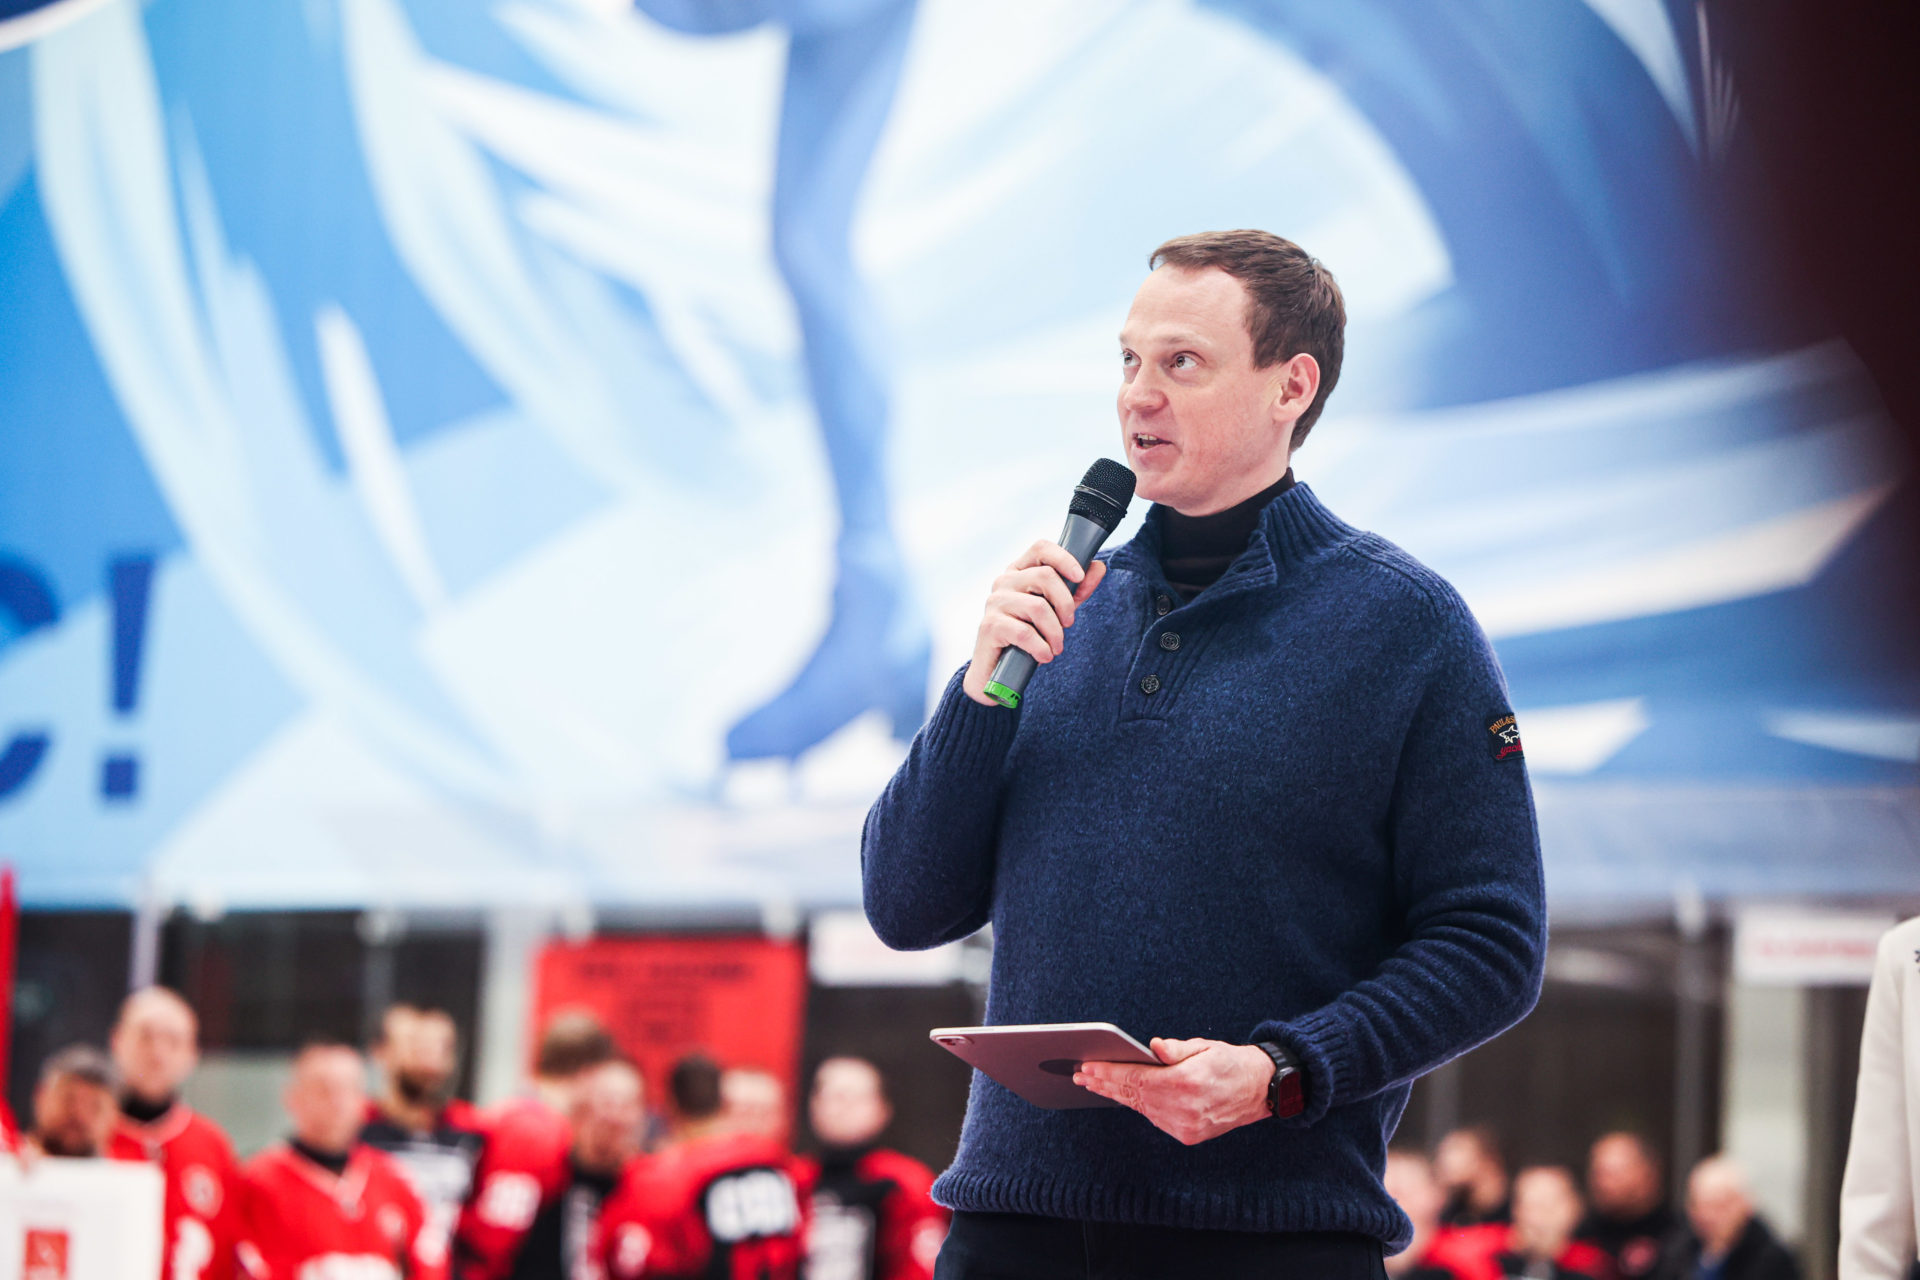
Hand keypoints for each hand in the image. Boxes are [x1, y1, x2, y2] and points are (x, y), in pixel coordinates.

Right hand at [962, 541, 1107, 704]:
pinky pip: (1025, 633)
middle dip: (1066, 603)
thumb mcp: (1056, 611)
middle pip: (1045, 576)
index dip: (1064, 558)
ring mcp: (995, 603)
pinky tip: (1044, 656)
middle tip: (1068, 624)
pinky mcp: (990, 626)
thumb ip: (1076, 591)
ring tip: (1056, 648)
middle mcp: (1004, 582)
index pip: (1041, 548)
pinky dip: (1042, 648)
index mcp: (1019, 572)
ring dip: (1055, 632)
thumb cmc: (1027, 637)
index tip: (1080, 576)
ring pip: (1038, 607)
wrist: (996, 672)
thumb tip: (1099, 567)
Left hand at [1073, 1038, 1272, 1145]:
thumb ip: (1177, 1049)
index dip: (1108, 1073)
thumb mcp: (1206, 1046)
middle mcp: (1184, 1109)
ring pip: (1141, 1108)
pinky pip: (1155, 1118)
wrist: (1259, 1090)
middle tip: (1081, 1076)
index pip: (1135, 1078)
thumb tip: (1154, 1046)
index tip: (1088, 1067)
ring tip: (1095, 1084)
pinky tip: (1123, 1096)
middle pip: (1132, 1096)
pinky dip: (1138, 1105)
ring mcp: (1185, 1126)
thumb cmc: (1231, 1062)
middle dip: (1105, 1085)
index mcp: (1186, 1083)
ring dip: (1116, 1096)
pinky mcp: (1187, 1135)